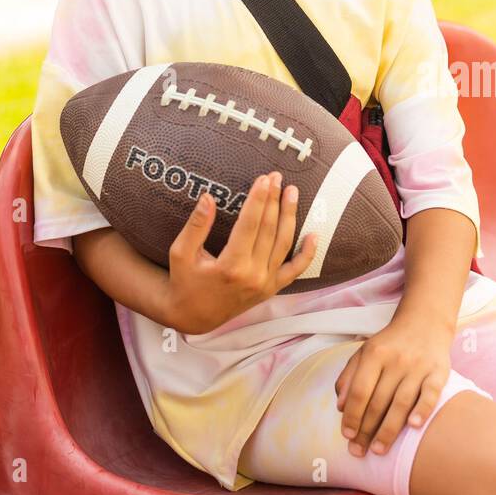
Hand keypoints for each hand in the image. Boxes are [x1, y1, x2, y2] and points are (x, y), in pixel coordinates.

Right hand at [165, 171, 316, 334]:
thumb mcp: (181, 254)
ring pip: (283, 244)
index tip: (264, 180)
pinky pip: (295, 271)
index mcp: (230, 266)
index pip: (250, 225)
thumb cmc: (184, 282)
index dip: (258, 200)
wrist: (193, 316)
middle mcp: (253, 275)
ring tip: (292, 193)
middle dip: (274, 201)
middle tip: (277, 177)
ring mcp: (265, 284)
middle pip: (269, 230)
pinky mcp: (271, 289)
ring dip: (289, 216)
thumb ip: (196, 226)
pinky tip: (314, 234)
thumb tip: (207, 197)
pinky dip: (307, 254)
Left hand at [334, 313, 453, 457]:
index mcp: (375, 354)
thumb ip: (349, 377)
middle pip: (379, 401)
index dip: (352, 416)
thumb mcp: (364, 352)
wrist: (425, 321)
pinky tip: (414, 426)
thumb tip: (341, 407)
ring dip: (389, 430)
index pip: (360, 391)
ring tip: (379, 450)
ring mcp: (419, 366)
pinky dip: (422, 410)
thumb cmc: (391, 343)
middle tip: (359, 451)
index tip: (347, 435)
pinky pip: (430, 394)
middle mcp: (396, 360)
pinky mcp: (439, 371)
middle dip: (367, 430)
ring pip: (401, 403)